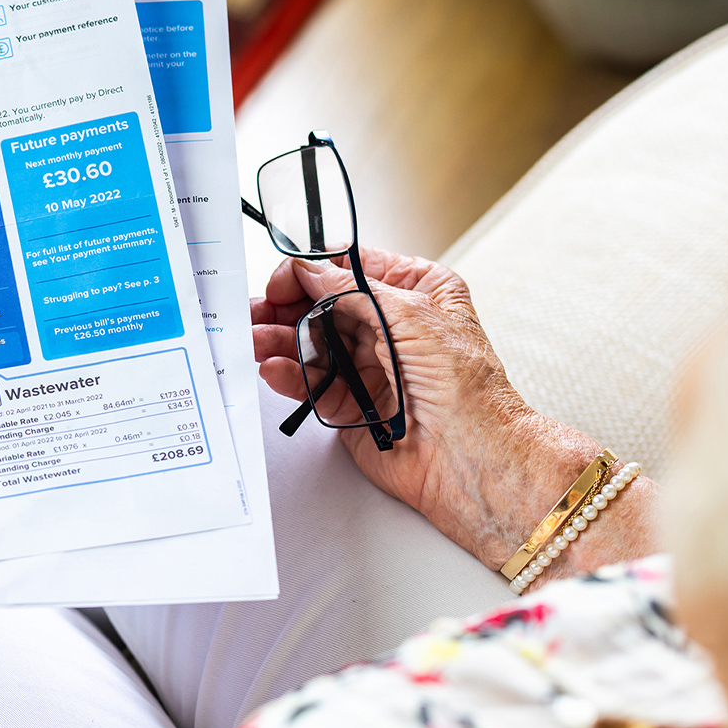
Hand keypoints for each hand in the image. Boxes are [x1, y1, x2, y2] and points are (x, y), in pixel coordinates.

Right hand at [252, 249, 654, 570]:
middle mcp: (391, 327)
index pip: (350, 269)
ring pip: (310, 344)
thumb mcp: (408, 315)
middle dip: (285, 308)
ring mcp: (369, 366)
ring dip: (279, 340)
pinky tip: (274, 368)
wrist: (472, 458)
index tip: (282, 280)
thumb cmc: (467, 388)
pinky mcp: (352, 404)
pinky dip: (288, 375)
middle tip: (256, 310)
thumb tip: (310, 270)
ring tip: (255, 340)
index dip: (312, 271)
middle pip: (322, 306)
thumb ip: (350, 290)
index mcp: (416, 292)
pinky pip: (311, 383)